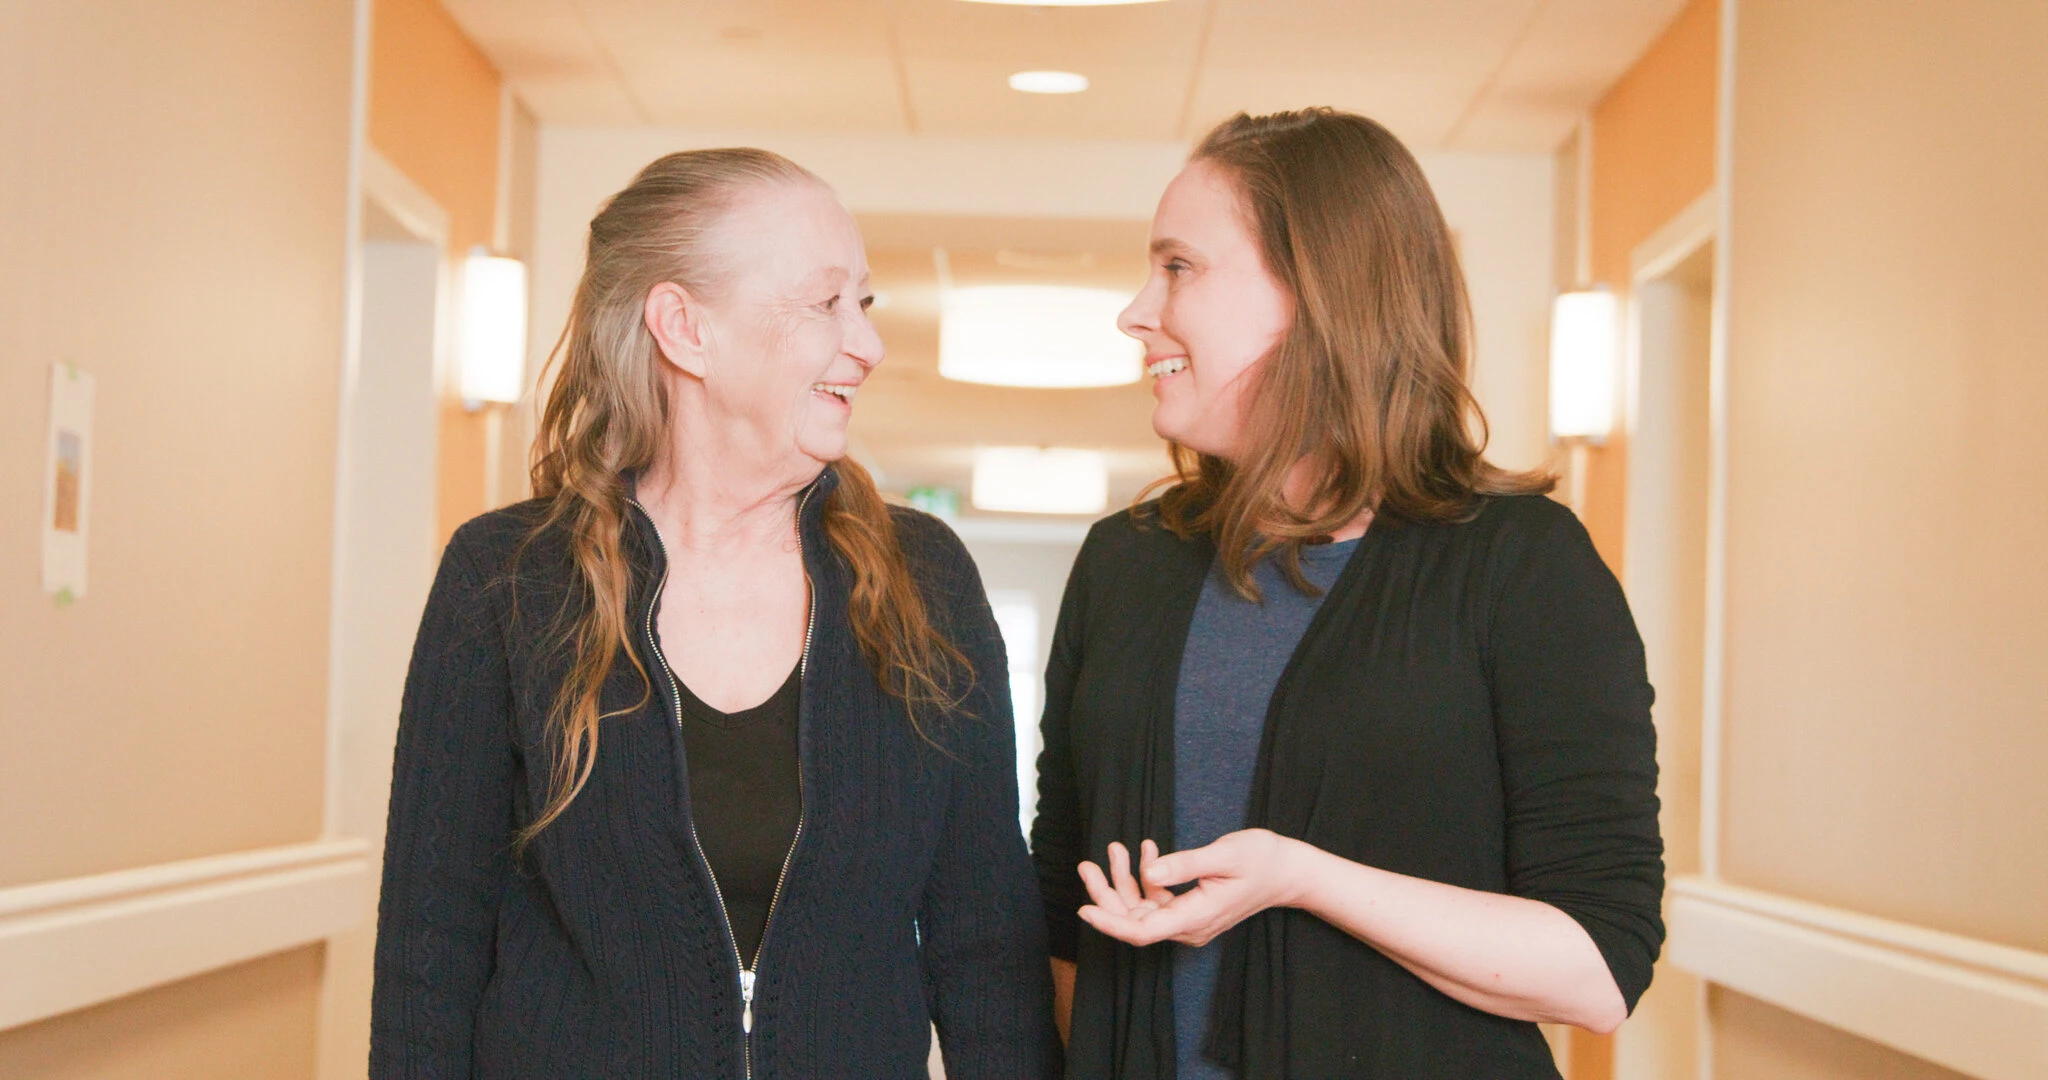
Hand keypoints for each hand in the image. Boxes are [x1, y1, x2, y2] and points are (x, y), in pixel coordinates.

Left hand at [1076, 829, 1306, 947]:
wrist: (1288, 871)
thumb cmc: (1262, 860)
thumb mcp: (1224, 855)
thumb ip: (1186, 864)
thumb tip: (1150, 870)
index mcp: (1196, 917)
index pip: (1141, 931)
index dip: (1110, 922)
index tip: (1083, 909)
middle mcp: (1189, 926)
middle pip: (1135, 921)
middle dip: (1108, 894)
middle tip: (1087, 865)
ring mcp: (1190, 920)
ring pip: (1143, 909)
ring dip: (1125, 880)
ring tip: (1115, 848)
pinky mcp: (1191, 910)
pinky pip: (1158, 899)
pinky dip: (1147, 875)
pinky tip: (1146, 849)